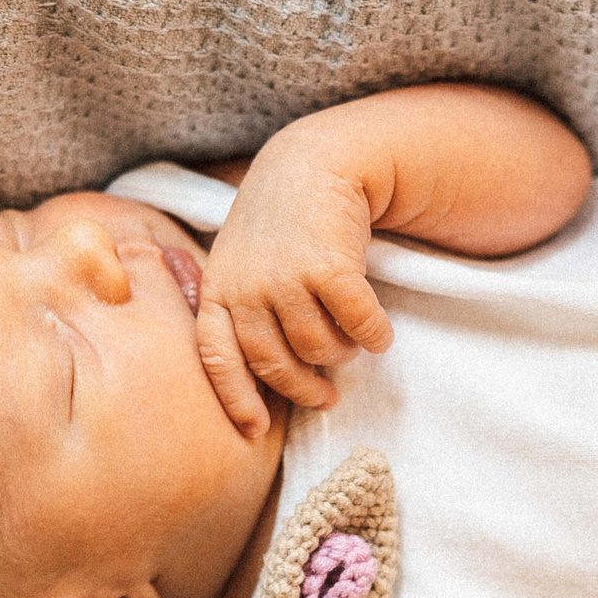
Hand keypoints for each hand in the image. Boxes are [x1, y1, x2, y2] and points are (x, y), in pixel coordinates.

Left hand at [195, 141, 394, 437]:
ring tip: (349, 344)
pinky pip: (358, 326)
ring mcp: (286, 278)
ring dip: (341, 354)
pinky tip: (379, 333)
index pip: (217, 359)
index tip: (254, 432)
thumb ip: (241, 310)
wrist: (313, 165)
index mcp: (218, 290)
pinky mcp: (329, 269)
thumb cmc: (278, 224)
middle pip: (274, 364)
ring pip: (319, 348)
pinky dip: (375, 336)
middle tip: (326, 396)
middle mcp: (246, 287)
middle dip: (303, 390)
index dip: (236, 400)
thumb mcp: (240, 263)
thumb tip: (262, 381)